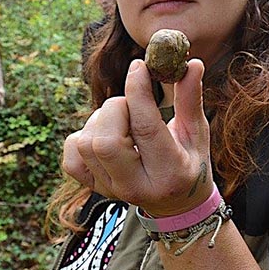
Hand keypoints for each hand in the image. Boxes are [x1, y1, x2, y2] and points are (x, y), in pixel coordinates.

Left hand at [63, 58, 212, 216]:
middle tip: (133, 105)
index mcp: (169, 173)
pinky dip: (84, 137)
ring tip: (123, 121)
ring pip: (87, 144)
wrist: (176, 205)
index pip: (145, 128)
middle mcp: (135, 187)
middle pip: (105, 142)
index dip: (138, 92)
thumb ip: (190, 100)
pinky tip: (105, 134)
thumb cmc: (189, 163)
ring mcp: (110, 189)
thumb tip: (193, 63)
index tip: (139, 66)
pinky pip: (71, 155)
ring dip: (101, 120)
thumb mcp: (197, 134)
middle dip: (117, 109)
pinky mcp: (92, 186)